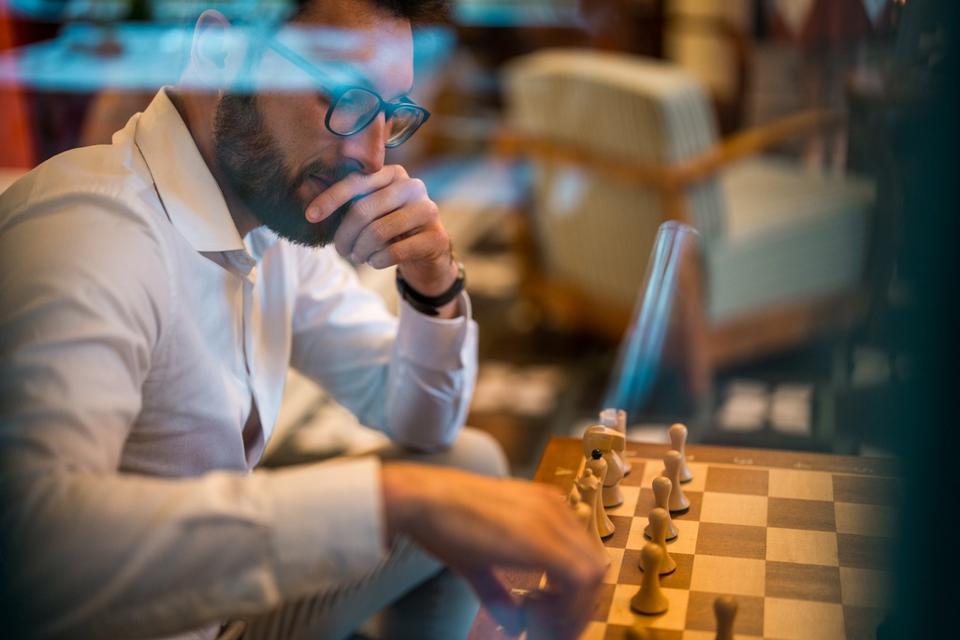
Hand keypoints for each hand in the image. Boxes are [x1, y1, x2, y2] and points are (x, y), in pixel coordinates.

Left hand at [305, 165, 456, 297]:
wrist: (427, 251)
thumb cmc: (390, 227)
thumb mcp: (371, 210)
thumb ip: (349, 202)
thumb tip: (311, 203)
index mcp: (393, 173)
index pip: (356, 182)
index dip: (330, 199)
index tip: (310, 216)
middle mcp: (413, 186)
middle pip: (364, 209)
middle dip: (345, 234)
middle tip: (341, 250)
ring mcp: (428, 210)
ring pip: (378, 232)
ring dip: (360, 250)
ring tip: (358, 256)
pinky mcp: (436, 237)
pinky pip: (394, 251)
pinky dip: (377, 260)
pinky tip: (375, 262)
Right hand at [381, 463, 607, 638]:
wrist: (422, 499)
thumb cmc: (441, 522)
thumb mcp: (477, 561)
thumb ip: (499, 592)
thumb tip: (514, 625)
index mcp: (544, 505)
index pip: (581, 553)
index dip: (572, 593)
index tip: (548, 618)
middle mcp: (554, 508)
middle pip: (593, 565)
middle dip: (578, 606)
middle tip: (549, 629)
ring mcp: (551, 520)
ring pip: (592, 574)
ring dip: (573, 610)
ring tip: (540, 627)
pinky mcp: (542, 539)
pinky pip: (579, 581)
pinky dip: (566, 608)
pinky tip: (535, 618)